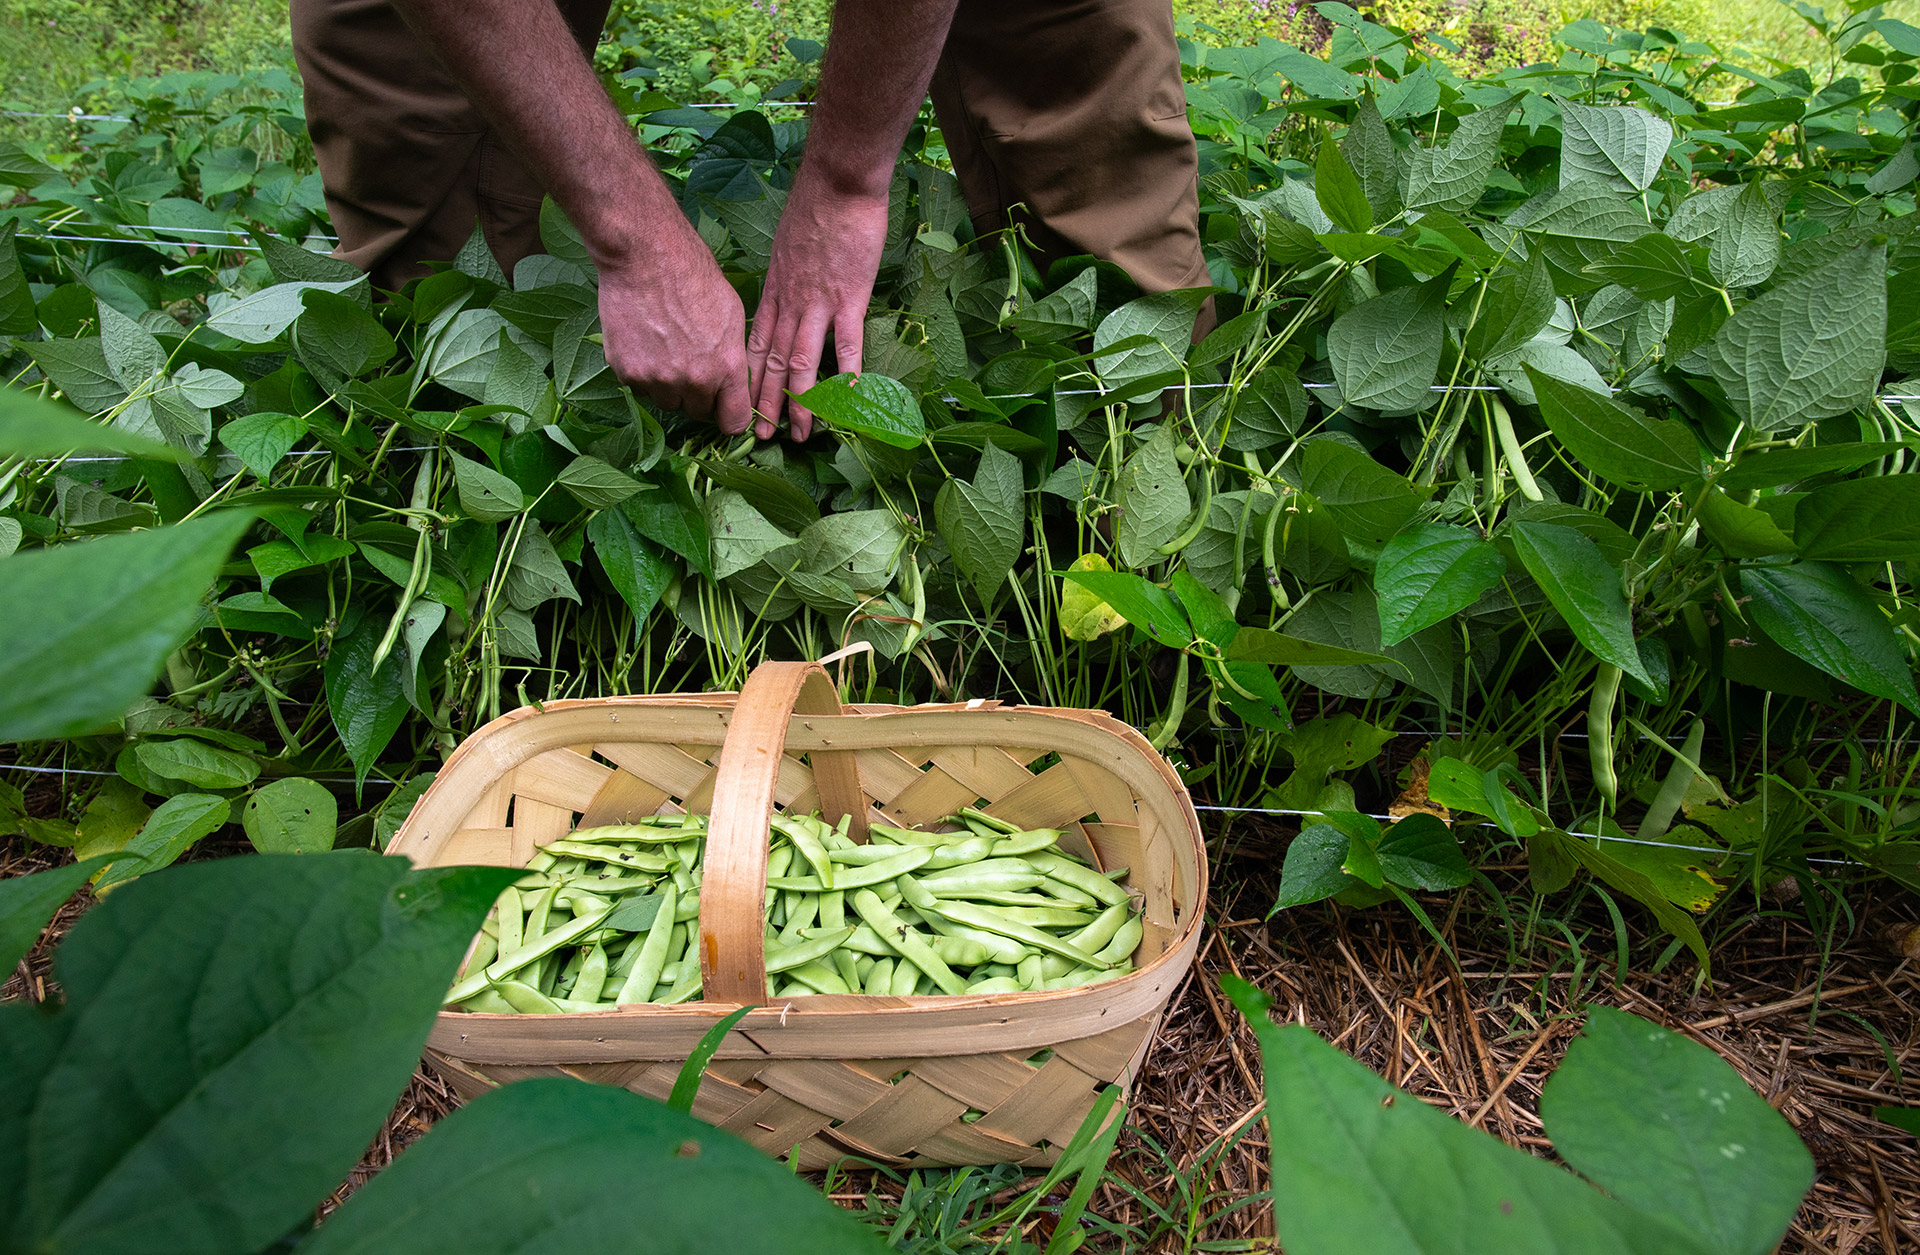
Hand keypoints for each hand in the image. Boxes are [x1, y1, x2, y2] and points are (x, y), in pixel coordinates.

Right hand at [597, 225, 751, 434]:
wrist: (646, 256)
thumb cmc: (693, 276)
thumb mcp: (732, 316)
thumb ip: (732, 358)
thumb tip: (734, 384)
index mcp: (726, 368)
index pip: (734, 422)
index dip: (729, 416)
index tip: (724, 409)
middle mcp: (693, 381)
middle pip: (696, 412)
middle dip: (696, 395)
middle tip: (689, 363)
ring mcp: (657, 380)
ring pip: (665, 401)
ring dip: (667, 385)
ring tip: (664, 347)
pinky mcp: (627, 372)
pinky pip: (639, 387)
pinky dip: (641, 372)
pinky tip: (644, 341)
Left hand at [748, 178, 889, 440]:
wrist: (837, 182)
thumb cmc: (816, 206)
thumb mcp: (788, 244)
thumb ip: (788, 274)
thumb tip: (790, 292)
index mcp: (775, 290)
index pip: (757, 343)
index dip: (750, 378)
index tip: (745, 405)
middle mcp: (790, 302)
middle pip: (773, 361)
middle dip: (767, 402)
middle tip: (763, 436)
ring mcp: (818, 302)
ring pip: (803, 362)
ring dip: (802, 402)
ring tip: (803, 434)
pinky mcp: (848, 297)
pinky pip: (846, 343)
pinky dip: (847, 373)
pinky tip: (848, 400)